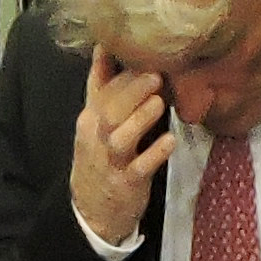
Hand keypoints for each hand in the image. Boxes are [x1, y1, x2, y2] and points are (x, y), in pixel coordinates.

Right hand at [71, 48, 174, 250]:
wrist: (92, 213)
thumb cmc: (101, 159)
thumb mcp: (96, 123)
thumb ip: (103, 89)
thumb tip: (107, 47)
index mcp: (90, 119)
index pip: (100, 90)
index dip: (118, 71)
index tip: (137, 49)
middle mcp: (97, 138)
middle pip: (110, 111)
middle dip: (132, 91)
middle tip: (156, 74)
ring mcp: (111, 162)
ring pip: (121, 138)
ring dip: (141, 119)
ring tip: (160, 102)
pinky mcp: (126, 184)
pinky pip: (140, 168)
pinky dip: (155, 155)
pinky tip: (169, 141)